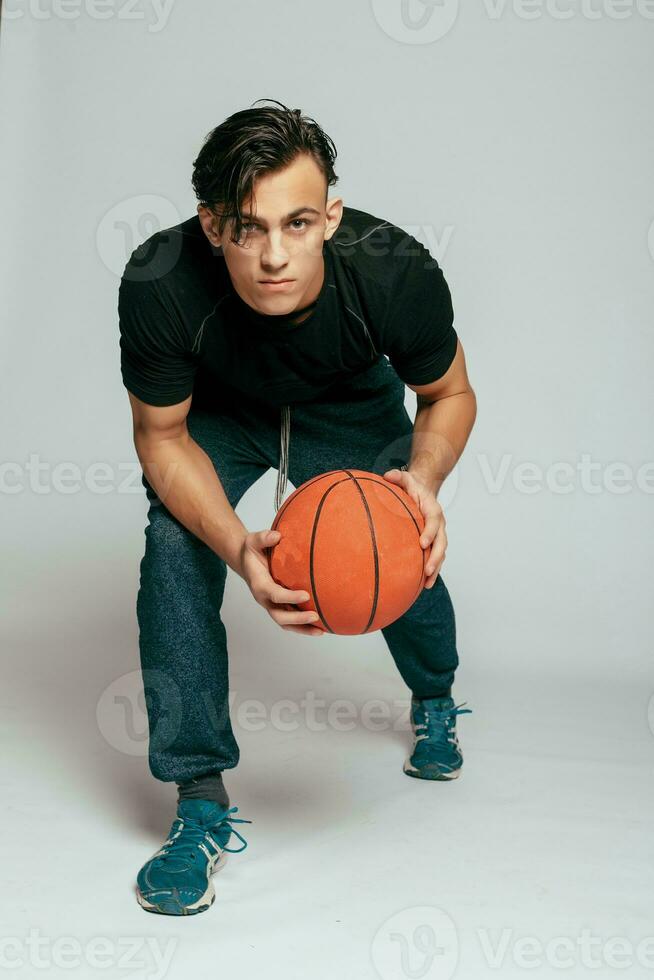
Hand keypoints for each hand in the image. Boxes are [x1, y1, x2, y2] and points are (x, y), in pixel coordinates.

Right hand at [239, 529, 324, 635]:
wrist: (247, 562)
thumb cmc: (252, 552)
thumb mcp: (254, 541)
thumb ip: (264, 538)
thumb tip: (277, 536)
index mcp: (259, 585)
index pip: (274, 594)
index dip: (289, 597)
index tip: (306, 595)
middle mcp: (265, 599)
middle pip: (279, 616)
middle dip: (297, 618)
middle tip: (315, 615)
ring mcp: (272, 605)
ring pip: (286, 623)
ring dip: (302, 628)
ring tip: (321, 630)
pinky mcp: (279, 607)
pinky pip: (291, 621)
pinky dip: (303, 626)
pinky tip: (320, 627)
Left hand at [382, 468, 446, 588]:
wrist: (423, 491)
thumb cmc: (412, 487)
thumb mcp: (405, 478)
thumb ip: (397, 477)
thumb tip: (387, 476)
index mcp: (432, 509)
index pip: (433, 521)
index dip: (430, 532)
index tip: (422, 543)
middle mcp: (438, 523)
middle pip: (441, 542)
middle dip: (435, 557)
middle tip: (427, 569)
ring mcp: (437, 534)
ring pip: (440, 553)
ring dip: (435, 568)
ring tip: (427, 583)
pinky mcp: (433, 542)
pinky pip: (435, 557)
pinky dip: (432, 571)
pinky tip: (423, 584)